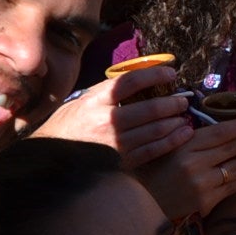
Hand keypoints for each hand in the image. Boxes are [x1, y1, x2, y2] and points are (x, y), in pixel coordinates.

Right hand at [33, 67, 193, 167]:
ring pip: (155, 130)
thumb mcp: (80, 103)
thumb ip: (105, 93)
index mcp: (94, 101)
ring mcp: (115, 144)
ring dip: (175, 121)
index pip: (130, 82)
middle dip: (172, 102)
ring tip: (185, 115)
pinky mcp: (122, 162)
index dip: (154, 74)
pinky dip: (172, 141)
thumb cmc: (67, 129)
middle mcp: (105, 121)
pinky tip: (183, 134)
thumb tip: (137, 80)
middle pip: (149, 108)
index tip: (171, 72)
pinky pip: (153, 150)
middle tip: (183, 99)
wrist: (50, 162)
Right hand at [139, 117, 235, 220]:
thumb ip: (188, 137)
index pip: (220, 131)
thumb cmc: (151, 171)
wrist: (142, 204)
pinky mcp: (205, 201)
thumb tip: (219, 126)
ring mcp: (202, 183)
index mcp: (184, 145)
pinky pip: (232, 187)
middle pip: (232, 147)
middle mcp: (195, 163)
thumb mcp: (165, 147)